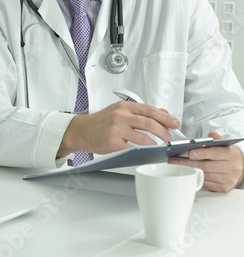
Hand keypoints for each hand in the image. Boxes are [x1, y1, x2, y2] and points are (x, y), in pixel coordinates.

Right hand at [57, 100, 179, 157]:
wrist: (81, 130)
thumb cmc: (101, 121)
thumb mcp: (120, 111)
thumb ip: (140, 112)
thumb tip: (162, 113)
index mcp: (124, 106)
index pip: (150, 109)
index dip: (165, 117)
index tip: (174, 122)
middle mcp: (120, 116)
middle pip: (149, 122)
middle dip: (164, 131)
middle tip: (170, 136)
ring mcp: (116, 129)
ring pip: (143, 136)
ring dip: (156, 142)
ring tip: (160, 145)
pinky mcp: (113, 142)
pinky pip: (133, 147)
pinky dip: (143, 150)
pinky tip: (147, 151)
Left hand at [168, 132, 243, 192]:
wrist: (240, 167)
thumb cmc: (228, 154)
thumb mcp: (225, 144)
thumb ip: (216, 139)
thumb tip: (209, 136)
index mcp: (230, 154)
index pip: (215, 153)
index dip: (201, 153)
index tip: (190, 153)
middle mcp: (230, 167)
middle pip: (206, 166)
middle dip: (188, 163)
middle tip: (174, 160)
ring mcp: (227, 179)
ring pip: (204, 175)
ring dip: (188, 170)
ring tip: (176, 165)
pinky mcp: (223, 187)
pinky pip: (206, 183)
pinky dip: (195, 177)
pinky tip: (187, 172)